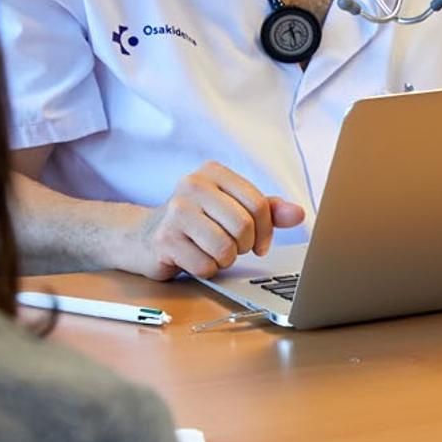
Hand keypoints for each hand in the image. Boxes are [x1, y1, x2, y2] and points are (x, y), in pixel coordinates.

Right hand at [119, 162, 306, 279]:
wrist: (142, 237)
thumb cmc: (195, 222)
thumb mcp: (231, 209)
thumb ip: (267, 210)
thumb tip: (299, 214)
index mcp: (213, 172)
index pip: (259, 204)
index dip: (266, 230)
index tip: (260, 243)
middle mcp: (192, 185)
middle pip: (243, 226)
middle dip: (244, 247)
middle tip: (233, 248)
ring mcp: (175, 211)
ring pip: (226, 248)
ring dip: (225, 260)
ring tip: (212, 252)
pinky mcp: (164, 239)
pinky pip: (205, 266)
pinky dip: (206, 270)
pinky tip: (194, 259)